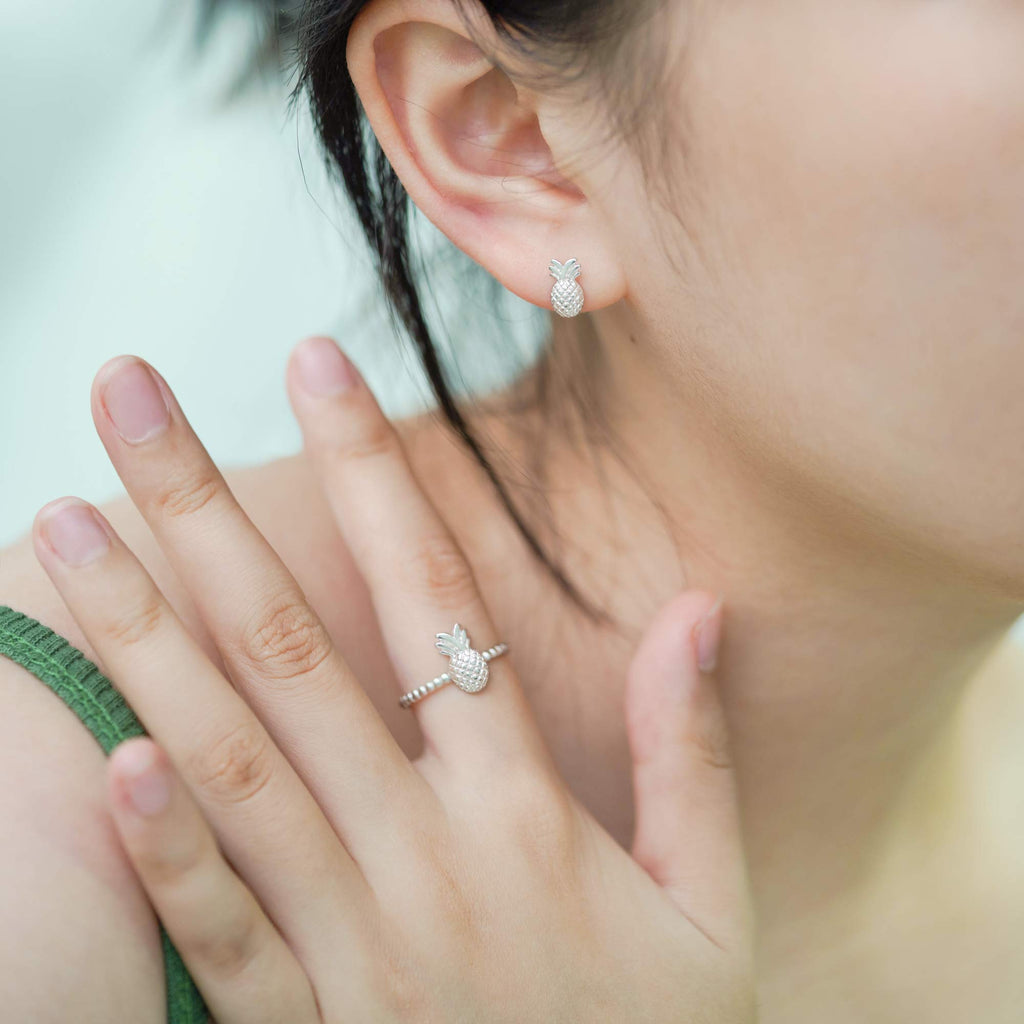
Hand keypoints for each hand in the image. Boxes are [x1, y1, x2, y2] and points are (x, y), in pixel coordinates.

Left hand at [32, 338, 754, 1022]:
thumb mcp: (710, 906)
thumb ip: (694, 750)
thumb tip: (699, 608)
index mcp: (525, 817)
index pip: (438, 602)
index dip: (376, 473)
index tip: (318, 363)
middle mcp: (424, 859)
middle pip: (296, 651)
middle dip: (204, 511)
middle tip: (125, 395)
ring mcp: (351, 949)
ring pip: (229, 764)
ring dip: (140, 637)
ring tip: (65, 523)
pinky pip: (218, 933)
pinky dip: (161, 848)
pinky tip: (101, 755)